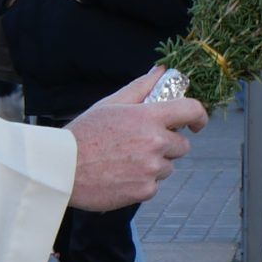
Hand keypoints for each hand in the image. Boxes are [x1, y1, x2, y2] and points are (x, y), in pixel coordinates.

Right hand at [64, 69, 203, 211]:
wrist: (61, 169)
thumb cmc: (85, 133)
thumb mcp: (112, 104)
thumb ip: (141, 87)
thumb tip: (162, 71)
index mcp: (148, 117)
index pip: (191, 110)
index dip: (199, 116)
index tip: (197, 123)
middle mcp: (155, 143)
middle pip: (182, 145)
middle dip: (167, 144)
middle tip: (139, 145)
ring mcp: (151, 169)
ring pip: (168, 167)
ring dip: (154, 165)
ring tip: (124, 161)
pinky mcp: (145, 191)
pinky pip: (154, 185)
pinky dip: (142, 182)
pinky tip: (120, 176)